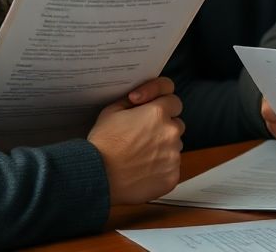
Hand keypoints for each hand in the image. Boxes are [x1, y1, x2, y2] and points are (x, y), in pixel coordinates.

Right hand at [88, 76, 183, 205]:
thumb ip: (133, 101)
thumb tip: (143, 99)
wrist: (99, 176)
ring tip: (141, 156)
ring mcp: (173, 156)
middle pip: (176, 125)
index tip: (154, 110)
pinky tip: (143, 170)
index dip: (163, 104)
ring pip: (175, 147)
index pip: (174, 101)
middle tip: (144, 136)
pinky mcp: (172, 176)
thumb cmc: (103, 144)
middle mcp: (170, 133)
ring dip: (163, 148)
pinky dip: (161, 168)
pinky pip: (171, 168)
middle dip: (164, 127)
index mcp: (158, 113)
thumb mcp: (112, 110)